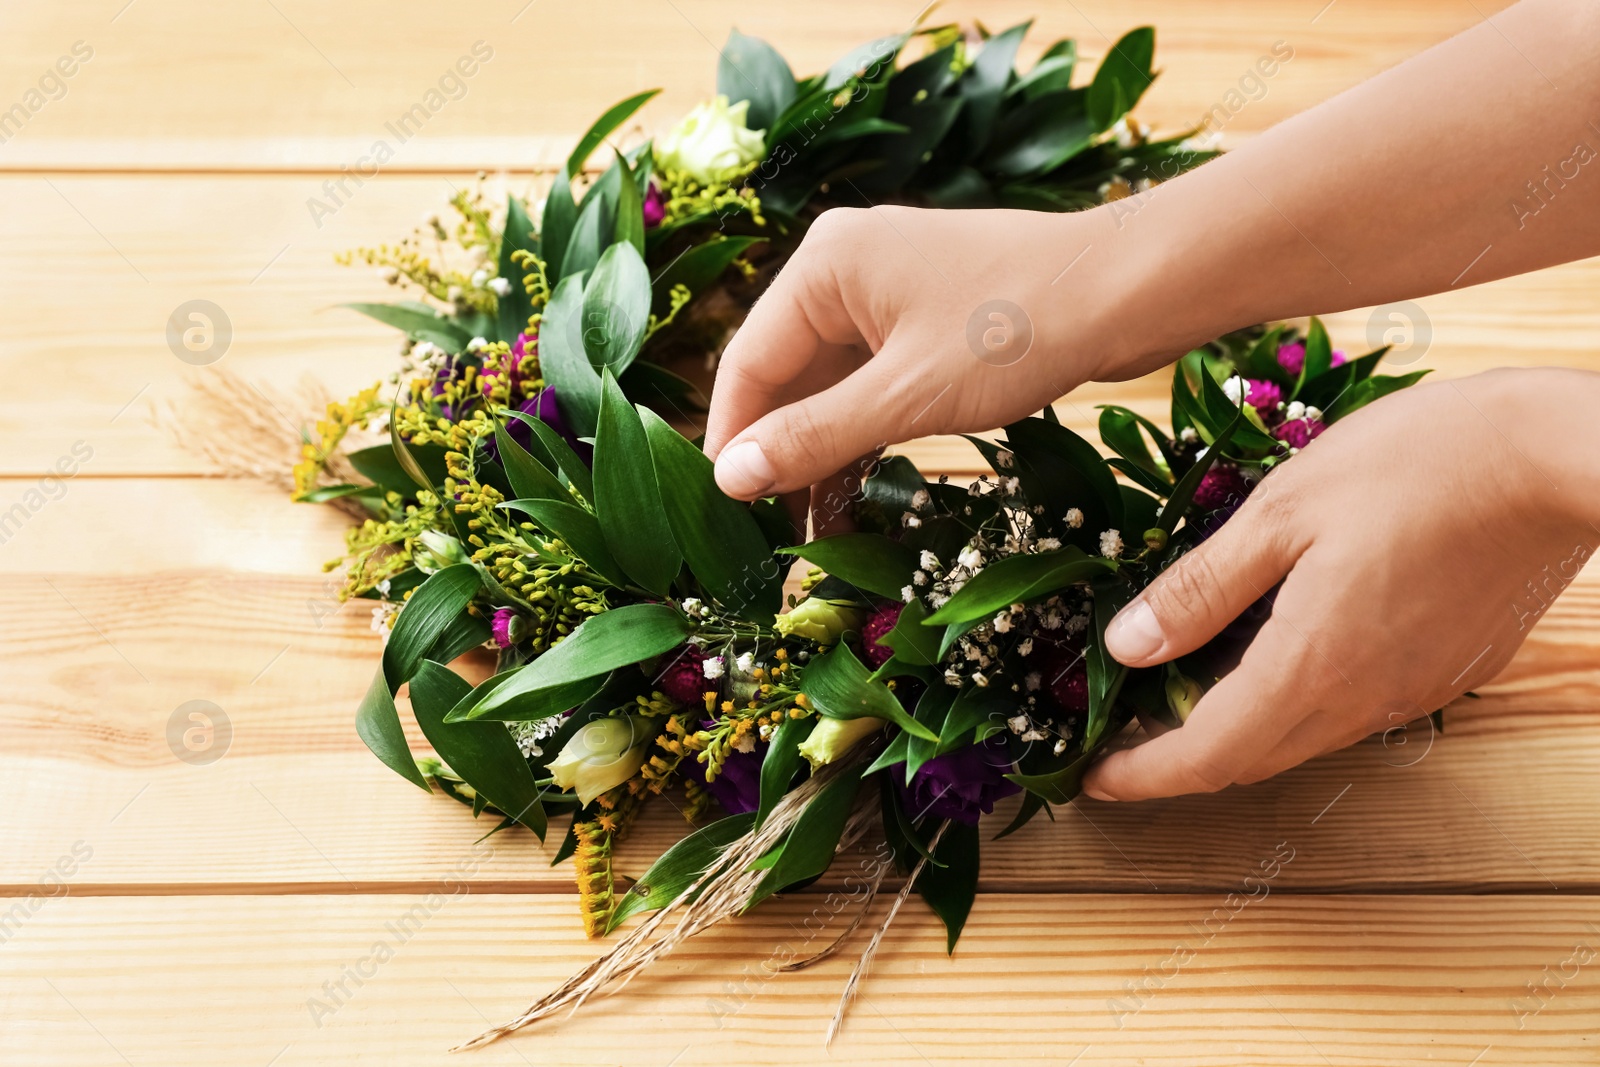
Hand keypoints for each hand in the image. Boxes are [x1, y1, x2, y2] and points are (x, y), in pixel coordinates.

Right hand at [703, 204, 1152, 502]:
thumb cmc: (1018, 331)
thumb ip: (813, 437)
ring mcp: (889, 295)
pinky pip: (873, 386)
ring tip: (813, 538)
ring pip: (830, 389)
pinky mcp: (928, 323)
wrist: (1133, 291)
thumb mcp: (906, 397)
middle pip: (785, 378)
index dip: (730, 442)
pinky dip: (864, 440)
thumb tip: (729, 481)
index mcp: (824, 267)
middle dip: (779, 457)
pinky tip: (859, 502)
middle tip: (767, 539)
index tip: (722, 515)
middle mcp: (845, 271)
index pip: (747, 364)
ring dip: (823, 458)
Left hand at [1083, 368, 1599, 800]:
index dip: (1140, 775)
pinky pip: (1351, 709)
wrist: (1553, 460)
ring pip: (1301, 737)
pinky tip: (1272, 652)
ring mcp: (1412, 692)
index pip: (1205, 756)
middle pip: (1250, 758)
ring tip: (1181, 689)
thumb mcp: (1279, 512)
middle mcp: (1362, 700)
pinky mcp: (1447, 673)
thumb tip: (1126, 647)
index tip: (1091, 777)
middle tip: (1123, 734)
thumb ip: (1199, 589)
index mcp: (1310, 666)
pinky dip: (1294, 701)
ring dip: (1236, 729)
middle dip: (1178, 760)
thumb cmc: (1413, 466)